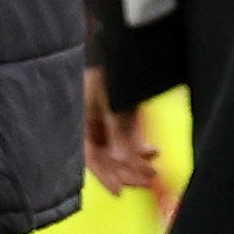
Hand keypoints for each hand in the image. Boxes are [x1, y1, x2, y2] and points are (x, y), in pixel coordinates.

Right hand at [83, 66, 165, 210]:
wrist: (120, 42)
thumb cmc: (110, 69)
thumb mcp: (113, 101)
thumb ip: (119, 130)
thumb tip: (126, 159)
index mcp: (80, 121)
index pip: (90, 157)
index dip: (104, 176)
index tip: (120, 192)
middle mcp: (93, 123)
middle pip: (108, 156)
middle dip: (126, 171)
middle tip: (146, 181)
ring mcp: (109, 117)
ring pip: (121, 148)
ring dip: (136, 162)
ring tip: (153, 172)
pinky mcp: (124, 111)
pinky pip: (130, 135)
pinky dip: (140, 146)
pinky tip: (153, 152)